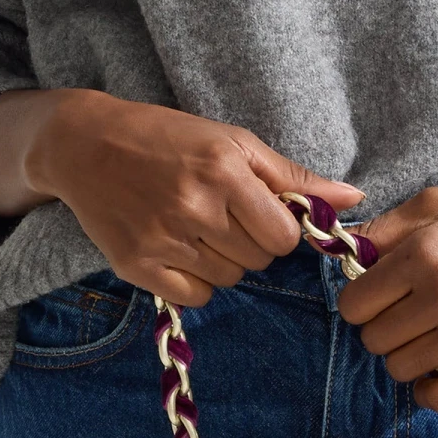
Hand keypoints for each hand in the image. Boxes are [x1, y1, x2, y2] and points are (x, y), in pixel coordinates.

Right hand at [0, 89, 362, 305]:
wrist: (84, 144)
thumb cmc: (169, 140)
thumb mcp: (233, 144)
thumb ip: (292, 178)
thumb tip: (353, 199)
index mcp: (223, 170)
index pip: (282, 238)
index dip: (275, 231)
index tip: (254, 214)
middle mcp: (194, 206)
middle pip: (257, 263)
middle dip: (248, 245)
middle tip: (217, 216)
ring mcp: (163, 239)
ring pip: (229, 281)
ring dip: (221, 262)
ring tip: (193, 228)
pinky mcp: (138, 266)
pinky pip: (196, 297)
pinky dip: (194, 282)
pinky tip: (176, 250)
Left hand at [337, 141, 437, 409]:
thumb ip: (387, 227)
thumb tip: (346, 252)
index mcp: (424, 252)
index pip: (354, 305)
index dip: (363, 305)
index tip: (384, 301)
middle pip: (374, 341)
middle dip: (386, 331)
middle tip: (414, 319)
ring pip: (400, 370)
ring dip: (410, 359)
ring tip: (434, 339)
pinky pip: (436, 398)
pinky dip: (432, 389)